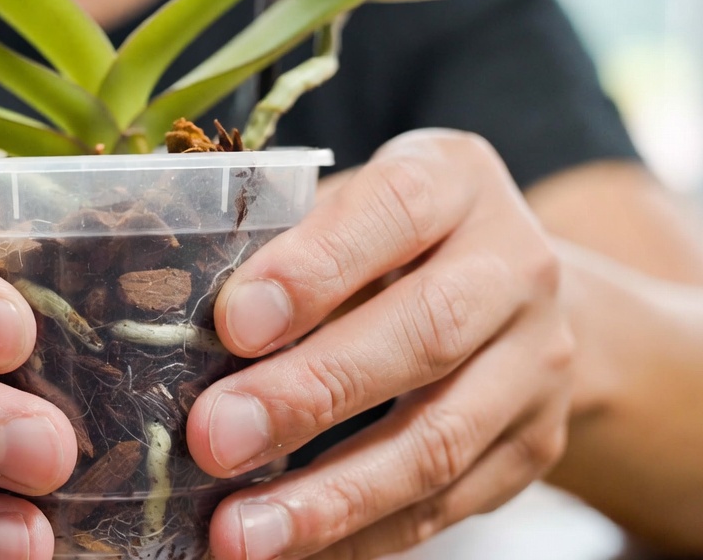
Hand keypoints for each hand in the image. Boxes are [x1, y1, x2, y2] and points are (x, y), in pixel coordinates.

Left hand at [190, 130, 573, 559]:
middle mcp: (514, 265)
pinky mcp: (534, 447)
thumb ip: (280, 244)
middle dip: (310, 394)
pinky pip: (446, 505)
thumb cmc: (386, 236)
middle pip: (424, 333)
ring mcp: (537, 363)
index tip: (234, 324)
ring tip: (240, 534)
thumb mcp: (343, 206)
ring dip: (331, 497)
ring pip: (439, 440)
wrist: (515, 286)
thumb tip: (165, 318)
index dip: (315, 268)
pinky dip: (361, 535)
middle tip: (214, 439)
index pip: (396, 209)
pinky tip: (288, 549)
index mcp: (452, 179)